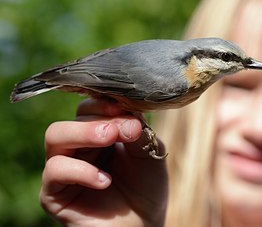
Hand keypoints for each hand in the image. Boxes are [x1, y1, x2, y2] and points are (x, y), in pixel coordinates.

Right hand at [40, 99, 167, 226]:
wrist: (143, 224)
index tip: (124, 109)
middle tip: (119, 128)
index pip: (89, 107)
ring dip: (84, 133)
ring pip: (55, 136)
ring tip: (111, 139)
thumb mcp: (149, 152)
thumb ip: (138, 131)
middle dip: (96, 119)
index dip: (104, 105)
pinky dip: (81, 170)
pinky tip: (105, 180)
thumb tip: (128, 116)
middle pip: (72, 117)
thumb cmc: (146, 187)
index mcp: (97, 132)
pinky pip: (56, 171)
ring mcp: (64, 168)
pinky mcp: (54, 193)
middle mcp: (77, 146)